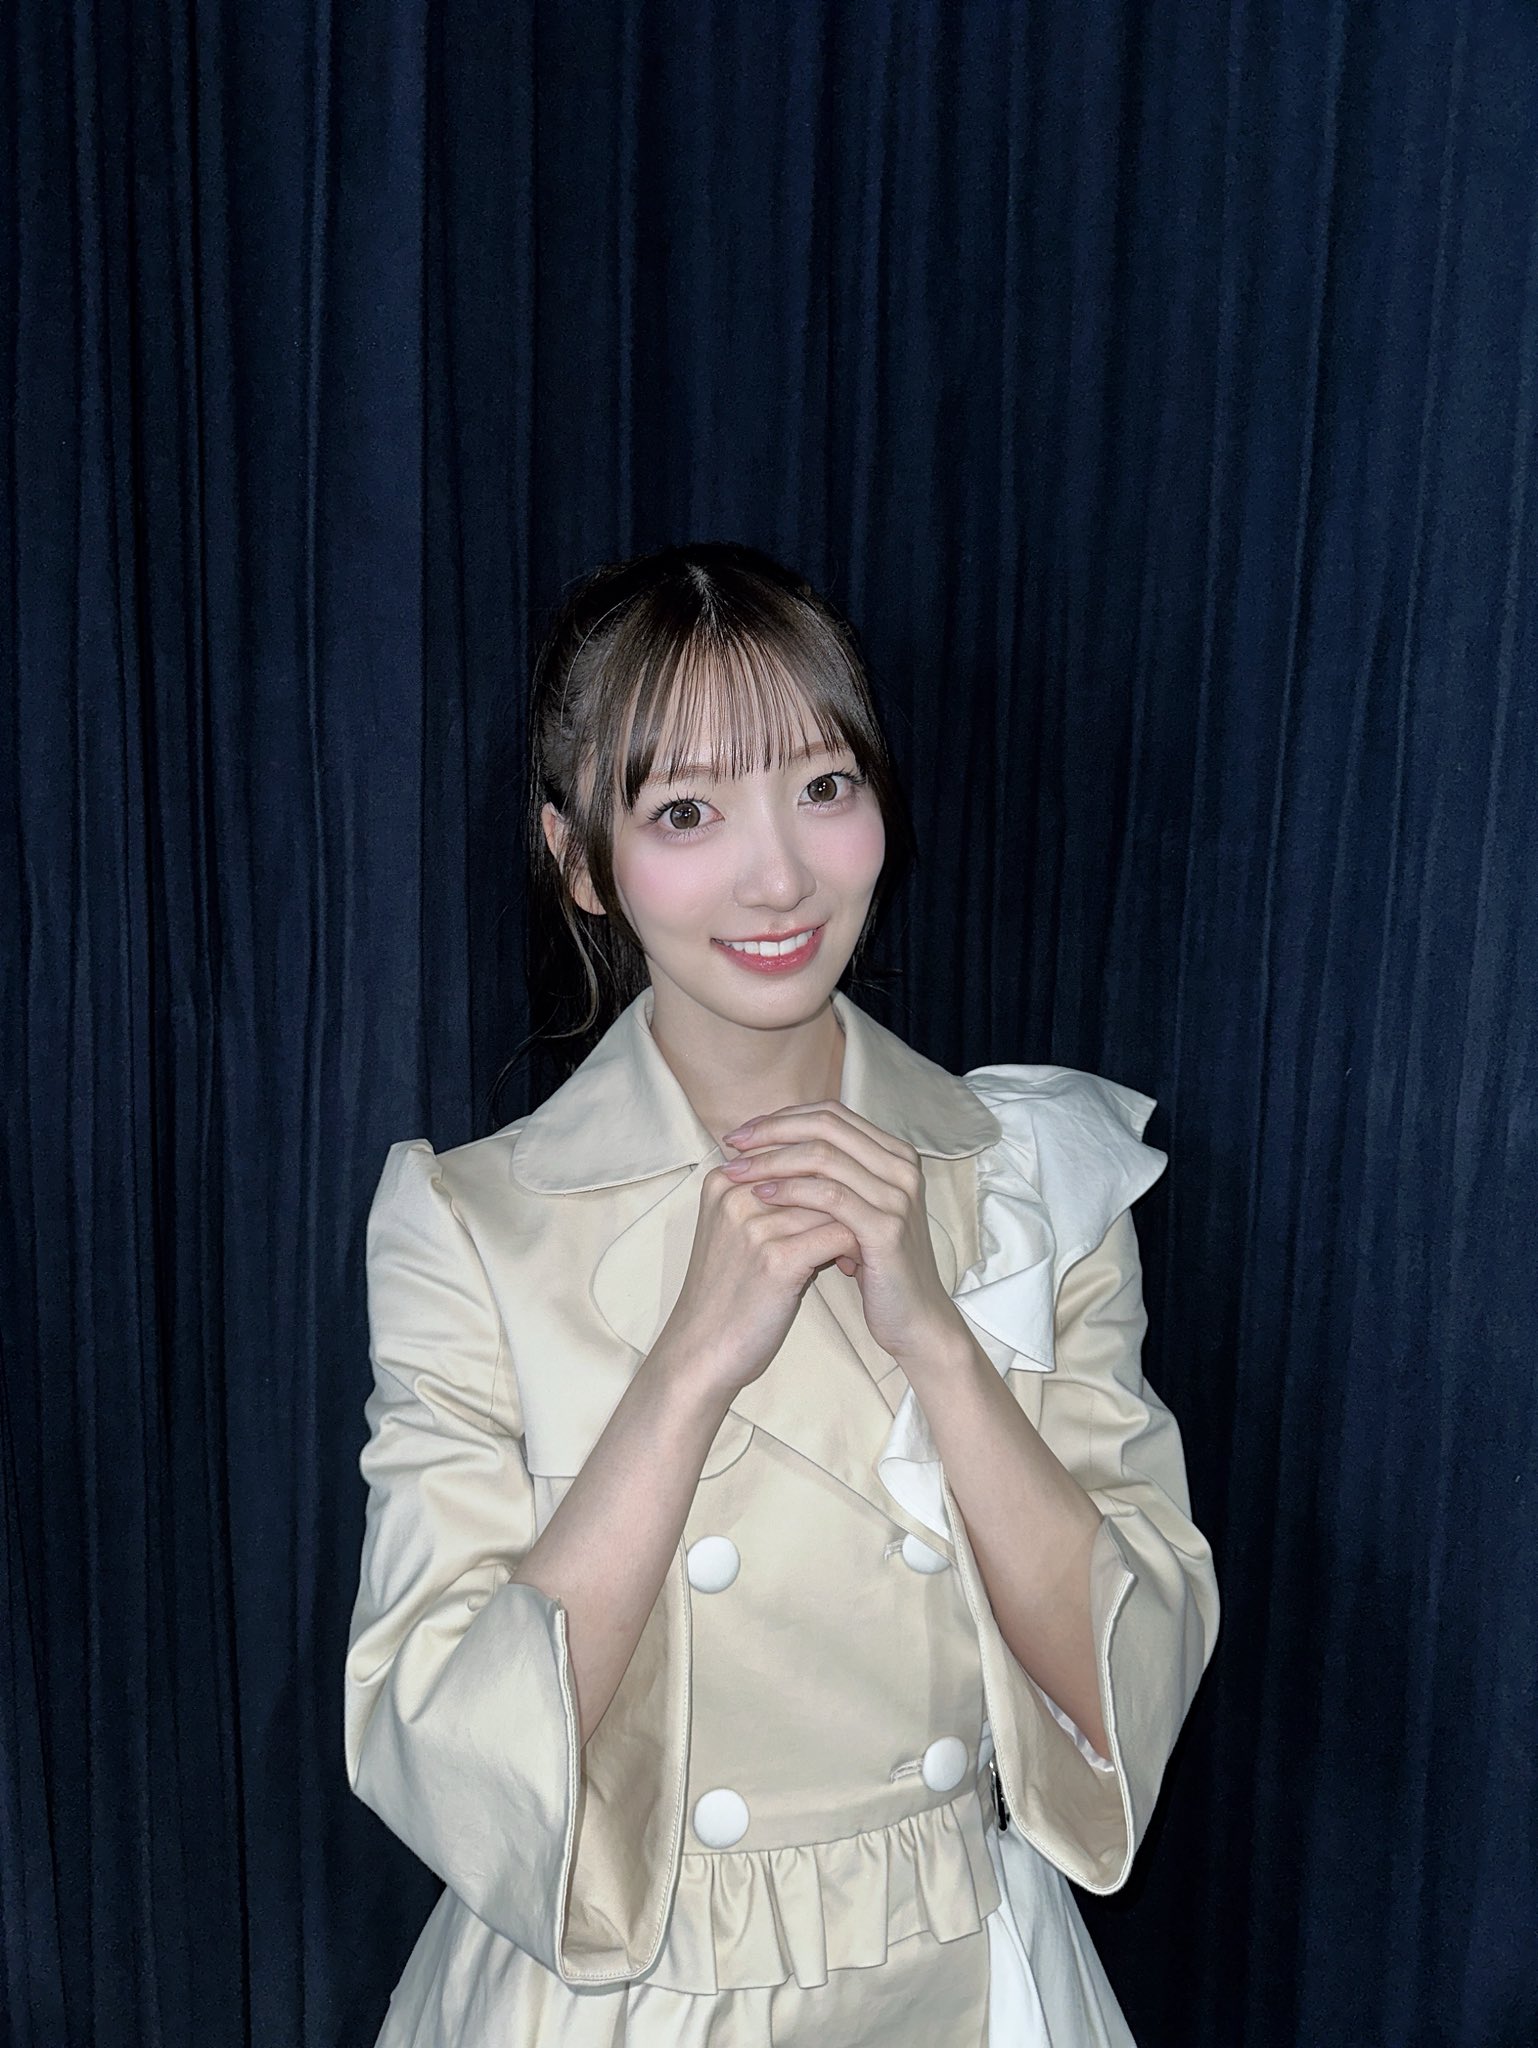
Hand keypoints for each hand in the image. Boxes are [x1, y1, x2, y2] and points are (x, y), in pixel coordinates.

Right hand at [657, 1160, 862, 1403]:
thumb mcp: (736, 1229)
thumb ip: (770, 1195)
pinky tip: (855, 1265)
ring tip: (862, 1243)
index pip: (794, 1150)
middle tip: (865, 1218)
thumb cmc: (726, 1289)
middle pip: (814, 1171)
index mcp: (724, 1179)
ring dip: (854, 1221)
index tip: (846, 1197)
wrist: (702, 1347)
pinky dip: (855, 1248)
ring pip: (832, 1201)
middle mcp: (735, 1193)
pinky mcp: (776, 1259)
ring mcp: (754, 1225)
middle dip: (845, 1195)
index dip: (827, 1174)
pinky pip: (838, 1235)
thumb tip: (827, 1168)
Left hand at [717, 1102, 958, 1365]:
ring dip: (772, 1159)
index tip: (743, 1131)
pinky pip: (830, 1196)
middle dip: (772, 1131)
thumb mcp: (851, 1210)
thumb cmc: (874, 1263)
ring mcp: (897, 1195)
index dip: (783, 1117)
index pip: (831, 1114)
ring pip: (824, 1156)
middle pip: (826, 1127)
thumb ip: (827, 1175)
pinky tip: (761, 1196)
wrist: (912, 1318)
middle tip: (732, 1142)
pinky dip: (791, 1190)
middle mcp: (901, 1167)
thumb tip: (765, 1143)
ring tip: (737, 1171)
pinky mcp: (886, 1228)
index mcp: (894, 1154)